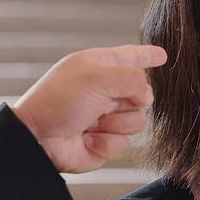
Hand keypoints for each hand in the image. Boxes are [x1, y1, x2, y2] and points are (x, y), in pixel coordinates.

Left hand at [11, 45, 166, 173]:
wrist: (37, 138)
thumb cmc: (58, 101)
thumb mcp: (96, 78)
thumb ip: (131, 79)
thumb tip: (147, 96)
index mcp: (99, 67)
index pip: (130, 57)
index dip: (147, 55)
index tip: (163, 55)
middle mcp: (104, 92)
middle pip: (142, 94)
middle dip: (130, 101)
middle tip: (106, 104)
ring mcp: (105, 118)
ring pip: (137, 122)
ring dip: (115, 124)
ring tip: (92, 124)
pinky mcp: (104, 143)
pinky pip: (124, 144)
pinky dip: (106, 142)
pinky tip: (87, 139)